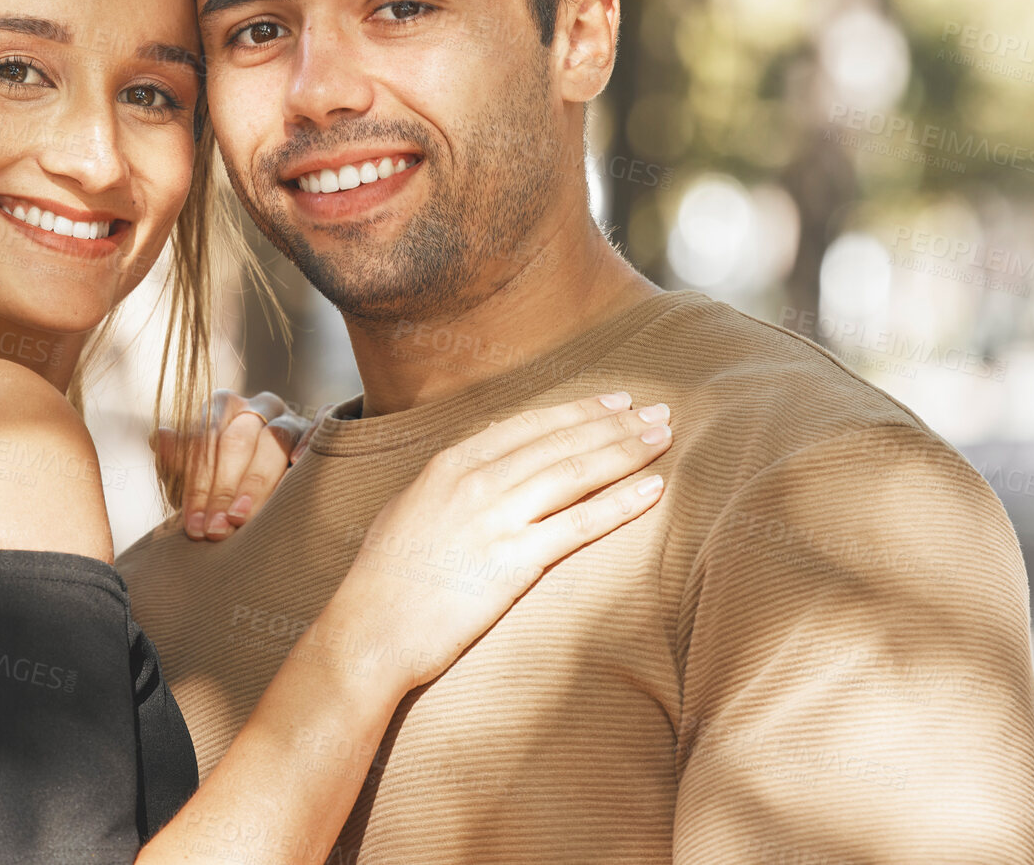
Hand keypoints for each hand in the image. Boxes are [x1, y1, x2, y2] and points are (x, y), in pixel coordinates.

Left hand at [158, 390, 313, 539]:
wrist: (260, 497)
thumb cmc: (223, 486)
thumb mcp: (196, 479)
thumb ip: (178, 461)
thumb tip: (159, 437)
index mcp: (223, 408)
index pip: (206, 437)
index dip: (198, 483)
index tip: (194, 525)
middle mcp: (257, 407)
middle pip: (239, 440)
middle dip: (224, 489)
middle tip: (216, 530)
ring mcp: (290, 417)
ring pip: (276, 438)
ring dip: (257, 481)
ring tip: (242, 517)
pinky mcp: (318, 429)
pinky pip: (320, 424)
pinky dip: (309, 441)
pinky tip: (297, 465)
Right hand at [309, 392, 670, 697]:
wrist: (370, 632)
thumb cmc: (385, 577)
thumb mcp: (409, 506)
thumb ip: (451, 475)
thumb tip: (492, 444)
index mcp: (451, 463)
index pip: (530, 424)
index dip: (578, 410)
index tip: (615, 401)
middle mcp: (476, 481)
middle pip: (561, 441)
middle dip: (615, 424)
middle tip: (657, 412)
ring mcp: (496, 519)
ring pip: (576, 472)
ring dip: (626, 451)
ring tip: (663, 439)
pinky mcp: (514, 563)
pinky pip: (580, 526)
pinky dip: (621, 504)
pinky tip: (653, 490)